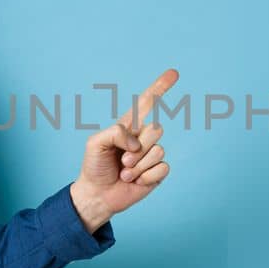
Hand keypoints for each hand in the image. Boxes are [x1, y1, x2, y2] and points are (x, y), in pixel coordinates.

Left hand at [70, 69, 178, 231]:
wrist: (97, 194)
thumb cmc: (94, 166)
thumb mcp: (95, 143)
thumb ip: (115, 133)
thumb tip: (137, 143)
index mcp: (128, 126)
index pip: (147, 102)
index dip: (160, 86)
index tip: (174, 72)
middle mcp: (143, 137)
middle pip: (156, 129)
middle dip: (137, 148)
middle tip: (122, 161)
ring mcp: (151, 154)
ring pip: (158, 150)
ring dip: (138, 166)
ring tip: (125, 172)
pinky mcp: (158, 172)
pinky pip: (163, 167)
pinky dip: (146, 177)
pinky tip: (135, 181)